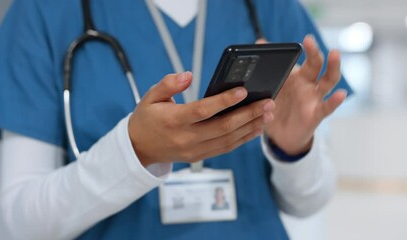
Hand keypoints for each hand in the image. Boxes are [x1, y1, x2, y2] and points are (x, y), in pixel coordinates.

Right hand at [129, 72, 275, 166]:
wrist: (138, 148)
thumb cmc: (146, 119)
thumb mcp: (150, 97)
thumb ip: (168, 84)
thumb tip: (187, 75)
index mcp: (173, 120)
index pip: (202, 111)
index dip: (223, 101)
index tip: (242, 91)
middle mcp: (186, 138)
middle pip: (222, 127)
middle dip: (248, 114)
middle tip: (268, 103)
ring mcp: (194, 150)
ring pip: (228, 140)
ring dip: (250, 127)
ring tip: (268, 114)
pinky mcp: (199, 156)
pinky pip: (225, 149)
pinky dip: (242, 139)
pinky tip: (256, 128)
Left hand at [264, 35, 346, 154]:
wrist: (279, 135)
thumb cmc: (277, 107)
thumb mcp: (271, 87)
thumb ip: (268, 66)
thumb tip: (260, 42)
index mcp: (299, 76)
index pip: (307, 59)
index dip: (309, 48)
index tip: (305, 39)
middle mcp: (309, 85)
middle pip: (317, 65)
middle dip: (315, 52)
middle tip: (309, 40)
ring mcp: (314, 99)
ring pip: (328, 81)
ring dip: (333, 67)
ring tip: (334, 54)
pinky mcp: (316, 115)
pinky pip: (327, 107)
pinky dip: (335, 101)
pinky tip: (340, 94)